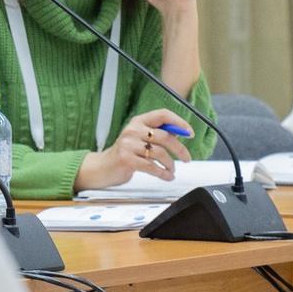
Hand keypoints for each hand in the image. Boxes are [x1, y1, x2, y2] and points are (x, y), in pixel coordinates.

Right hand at [74, 109, 190, 190]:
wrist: (103, 167)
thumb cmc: (125, 153)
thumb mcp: (139, 138)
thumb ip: (156, 133)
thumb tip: (179, 132)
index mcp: (138, 121)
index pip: (163, 115)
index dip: (179, 122)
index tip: (189, 133)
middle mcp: (133, 130)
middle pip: (165, 136)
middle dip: (180, 149)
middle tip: (187, 158)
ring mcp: (129, 145)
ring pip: (160, 153)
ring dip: (170, 164)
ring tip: (171, 170)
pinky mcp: (127, 160)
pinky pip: (152, 167)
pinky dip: (163, 173)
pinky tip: (167, 176)